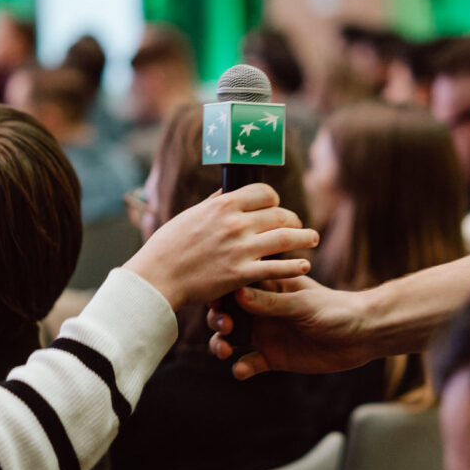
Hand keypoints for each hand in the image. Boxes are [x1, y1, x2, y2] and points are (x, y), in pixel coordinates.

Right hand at [124, 183, 318, 309]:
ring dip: (304, 237)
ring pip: (286, 237)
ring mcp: (240, 249)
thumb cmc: (168, 247)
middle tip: (297, 225)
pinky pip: (277, 268)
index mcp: (222, 205)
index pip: (264, 193)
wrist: (157, 277)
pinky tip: (304, 265)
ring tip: (312, 238)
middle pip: (280, 213)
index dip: (274, 200)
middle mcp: (235, 223)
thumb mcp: (189, 216)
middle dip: (292, 219)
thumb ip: (213, 204)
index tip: (275, 207)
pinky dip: (295, 266)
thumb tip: (225, 192)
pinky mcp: (241, 274)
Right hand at [207, 276, 374, 378]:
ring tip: (225, 351)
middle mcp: (262, 310)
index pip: (235, 286)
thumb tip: (237, 294)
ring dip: (221, 344)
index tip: (215, 302)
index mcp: (268, 287)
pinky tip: (242, 369)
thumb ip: (271, 302)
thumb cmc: (335, 309)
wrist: (362, 334)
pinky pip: (249, 363)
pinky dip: (241, 368)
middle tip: (224, 327)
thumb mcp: (302, 304)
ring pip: (231, 340)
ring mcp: (266, 335)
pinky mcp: (273, 358)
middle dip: (218, 320)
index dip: (220, 294)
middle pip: (226, 314)